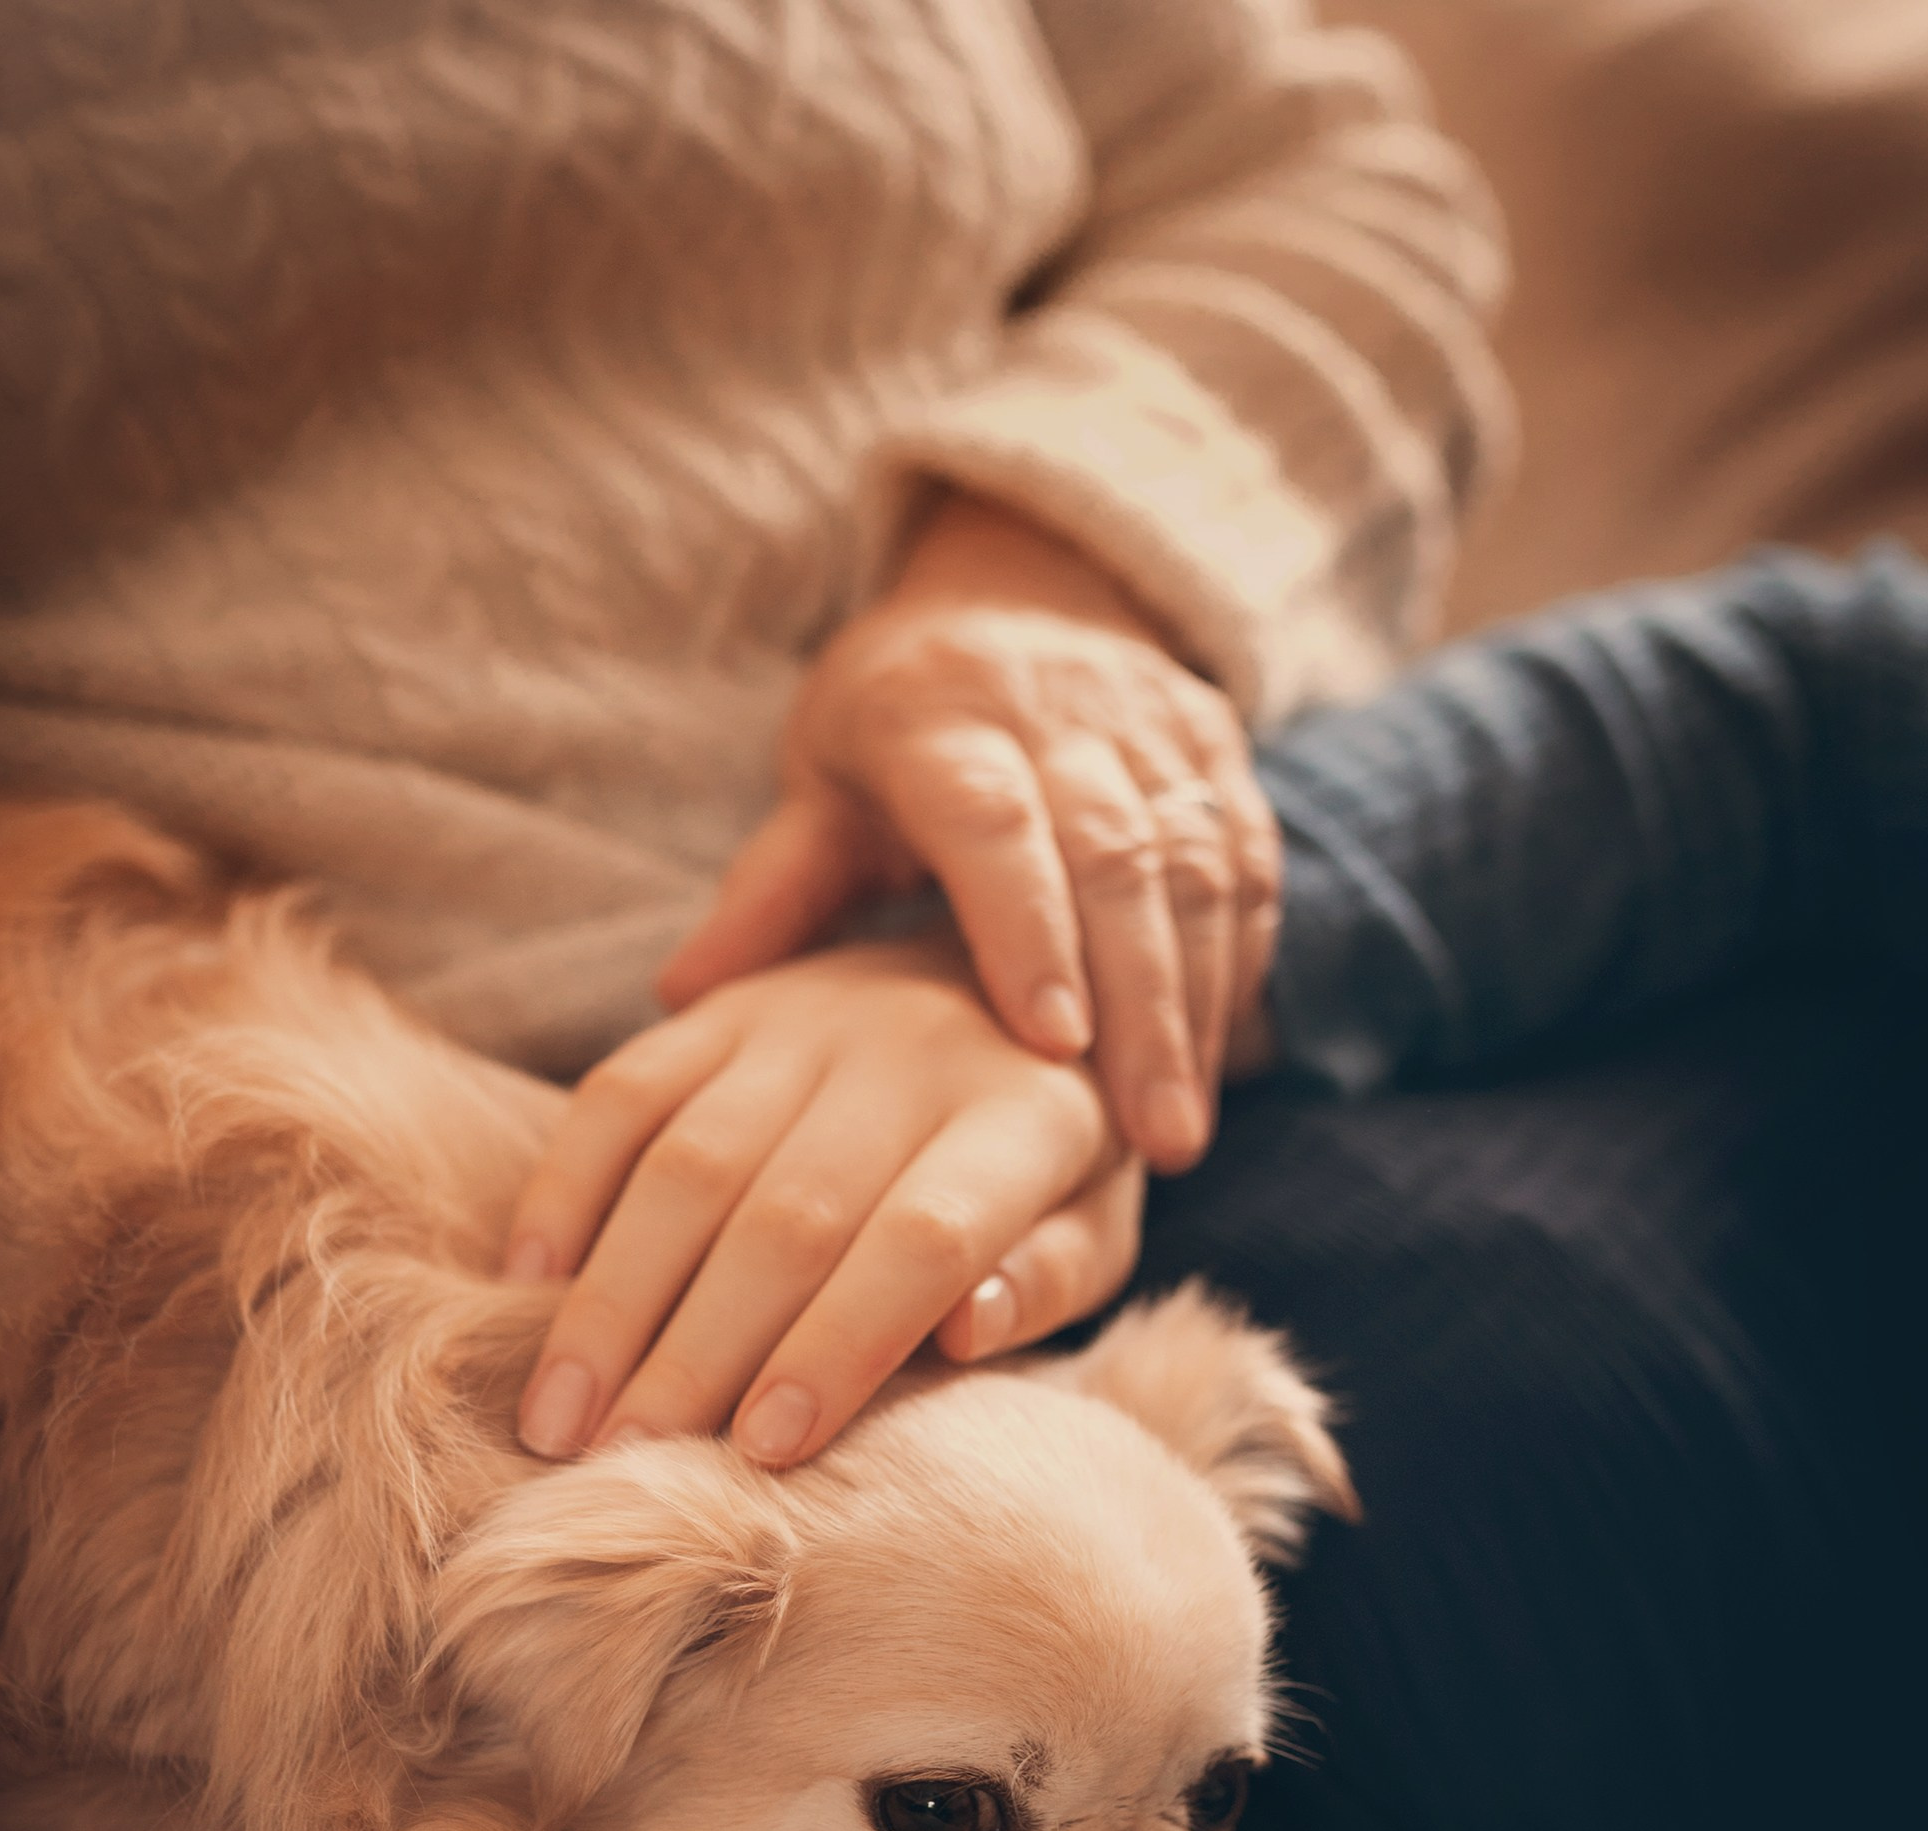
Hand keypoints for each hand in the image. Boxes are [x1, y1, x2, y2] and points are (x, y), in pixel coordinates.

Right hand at [504, 938, 1143, 1467]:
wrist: (1014, 965)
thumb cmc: (1054, 1154)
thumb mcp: (1096, 1223)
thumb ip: (1044, 1281)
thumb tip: (962, 1331)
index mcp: (1024, 1117)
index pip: (920, 1240)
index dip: (838, 1347)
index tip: (763, 1450)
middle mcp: (910, 1049)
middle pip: (784, 1218)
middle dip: (695, 1355)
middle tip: (623, 1465)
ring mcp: (804, 1016)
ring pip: (686, 1163)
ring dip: (612, 1301)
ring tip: (559, 1416)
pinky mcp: (723, 1004)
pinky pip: (621, 1094)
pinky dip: (565, 1190)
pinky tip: (529, 1286)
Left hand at [660, 492, 1280, 1175]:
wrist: (1018, 592)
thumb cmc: (894, 724)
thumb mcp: (818, 783)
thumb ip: (771, 887)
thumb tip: (679, 995)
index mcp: (943, 715)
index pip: (997, 822)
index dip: (1030, 930)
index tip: (1053, 1045)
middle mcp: (1061, 710)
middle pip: (1120, 855)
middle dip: (1142, 1004)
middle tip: (1151, 1140)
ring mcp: (1153, 727)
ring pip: (1199, 864)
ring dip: (1195, 1005)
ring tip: (1178, 1132)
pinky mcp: (1217, 752)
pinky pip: (1248, 861)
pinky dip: (1237, 963)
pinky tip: (1219, 1059)